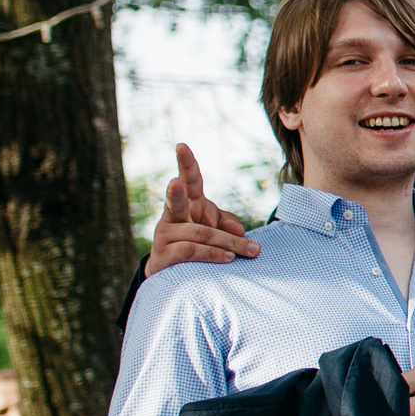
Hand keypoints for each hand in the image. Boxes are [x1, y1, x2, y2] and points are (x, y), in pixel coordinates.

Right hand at [144, 143, 258, 277]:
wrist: (172, 270)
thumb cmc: (199, 242)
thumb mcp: (217, 228)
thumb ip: (229, 223)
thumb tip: (239, 231)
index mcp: (189, 202)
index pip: (190, 180)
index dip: (186, 163)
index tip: (181, 145)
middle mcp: (172, 215)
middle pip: (177, 201)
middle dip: (176, 191)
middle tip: (175, 182)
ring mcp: (165, 234)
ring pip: (200, 233)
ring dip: (228, 242)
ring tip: (250, 250)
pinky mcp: (164, 255)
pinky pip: (191, 251)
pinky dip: (212, 254)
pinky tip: (228, 258)